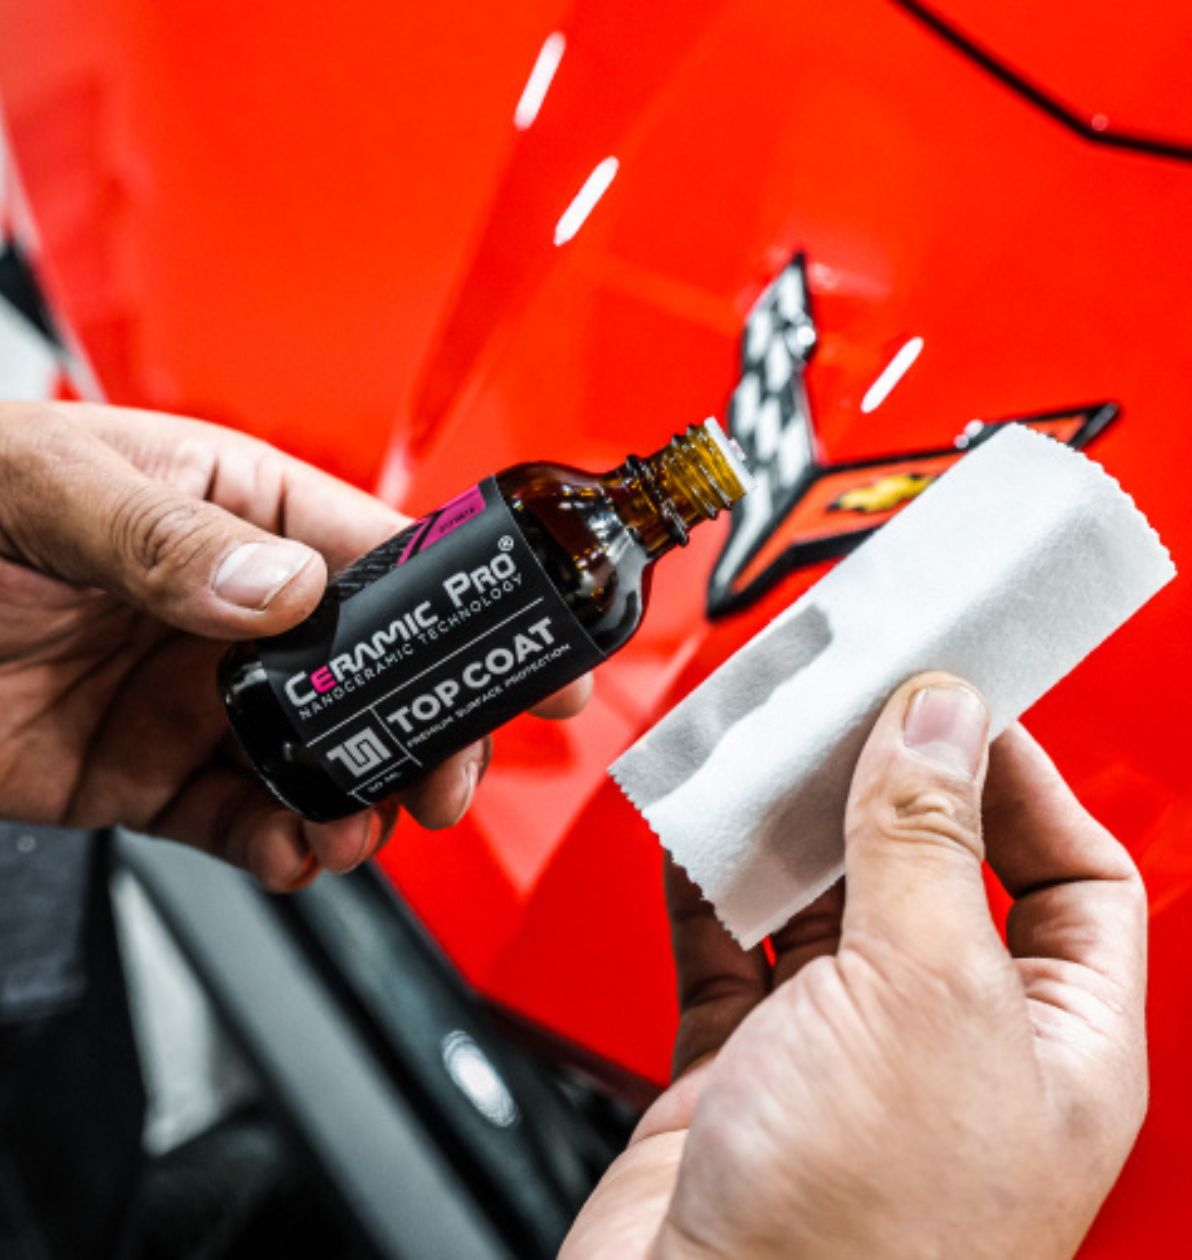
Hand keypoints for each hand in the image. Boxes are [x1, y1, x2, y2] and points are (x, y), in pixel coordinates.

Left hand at [0, 401, 589, 886]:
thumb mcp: (44, 491)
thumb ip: (163, 536)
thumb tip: (279, 590)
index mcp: (237, 509)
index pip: (379, 555)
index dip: (464, 606)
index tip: (525, 653)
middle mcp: (235, 608)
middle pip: (371, 673)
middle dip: (426, 727)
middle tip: (450, 774)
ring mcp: (197, 698)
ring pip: (322, 758)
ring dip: (361, 799)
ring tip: (362, 824)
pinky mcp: (152, 777)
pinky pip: (244, 821)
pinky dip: (286, 847)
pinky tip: (300, 851)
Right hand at [563, 673, 1145, 1259]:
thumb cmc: (859, 1245)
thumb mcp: (923, 996)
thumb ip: (925, 843)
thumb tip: (942, 720)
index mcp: (1048, 1042)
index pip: (1070, 874)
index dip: (1021, 778)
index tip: (956, 701)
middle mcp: (947, 1044)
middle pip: (933, 874)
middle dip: (887, 789)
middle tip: (845, 709)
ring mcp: (839, 1057)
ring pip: (822, 906)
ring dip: (789, 833)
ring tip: (763, 764)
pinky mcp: (743, 1072)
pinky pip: (726, 952)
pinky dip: (706, 890)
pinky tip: (694, 842)